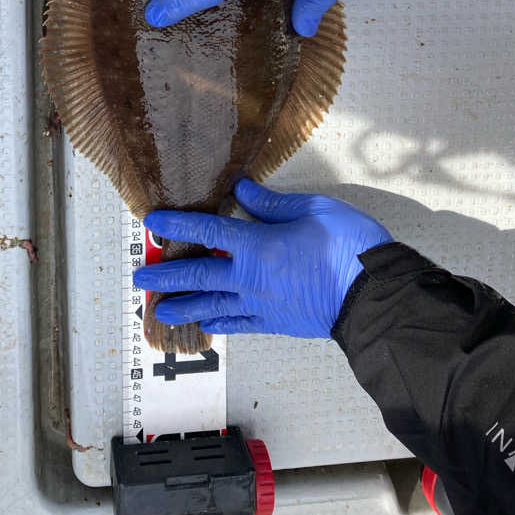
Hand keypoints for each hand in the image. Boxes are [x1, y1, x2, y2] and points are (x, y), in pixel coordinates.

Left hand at [133, 179, 392, 338]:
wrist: (375, 297)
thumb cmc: (348, 247)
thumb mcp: (313, 209)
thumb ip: (272, 203)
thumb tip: (241, 189)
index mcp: (257, 244)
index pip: (206, 230)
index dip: (177, 223)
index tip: (152, 221)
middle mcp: (250, 277)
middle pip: (199, 274)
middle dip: (167, 276)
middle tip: (140, 280)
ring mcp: (261, 304)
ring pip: (212, 305)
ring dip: (183, 306)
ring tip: (159, 311)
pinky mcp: (276, 323)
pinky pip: (238, 324)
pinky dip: (218, 323)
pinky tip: (207, 324)